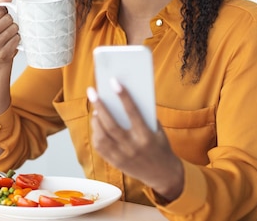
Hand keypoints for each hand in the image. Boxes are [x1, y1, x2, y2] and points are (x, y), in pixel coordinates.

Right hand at [0, 0, 19, 63]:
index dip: (3, 11)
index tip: (0, 17)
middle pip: (8, 19)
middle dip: (9, 21)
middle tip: (4, 27)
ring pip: (14, 28)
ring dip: (14, 29)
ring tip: (7, 33)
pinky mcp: (3, 54)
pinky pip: (17, 39)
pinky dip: (16, 38)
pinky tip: (10, 41)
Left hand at [87, 80, 183, 201]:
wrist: (164, 175)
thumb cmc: (160, 146)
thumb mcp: (157, 130)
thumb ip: (143, 116)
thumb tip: (123, 97)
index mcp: (146, 137)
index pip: (133, 113)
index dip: (123, 96)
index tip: (113, 81)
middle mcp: (132, 147)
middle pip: (111, 125)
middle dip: (100, 106)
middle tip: (92, 91)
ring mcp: (122, 157)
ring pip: (102, 136)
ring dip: (96, 120)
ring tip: (95, 108)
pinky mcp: (115, 163)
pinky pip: (100, 147)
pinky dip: (96, 133)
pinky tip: (97, 124)